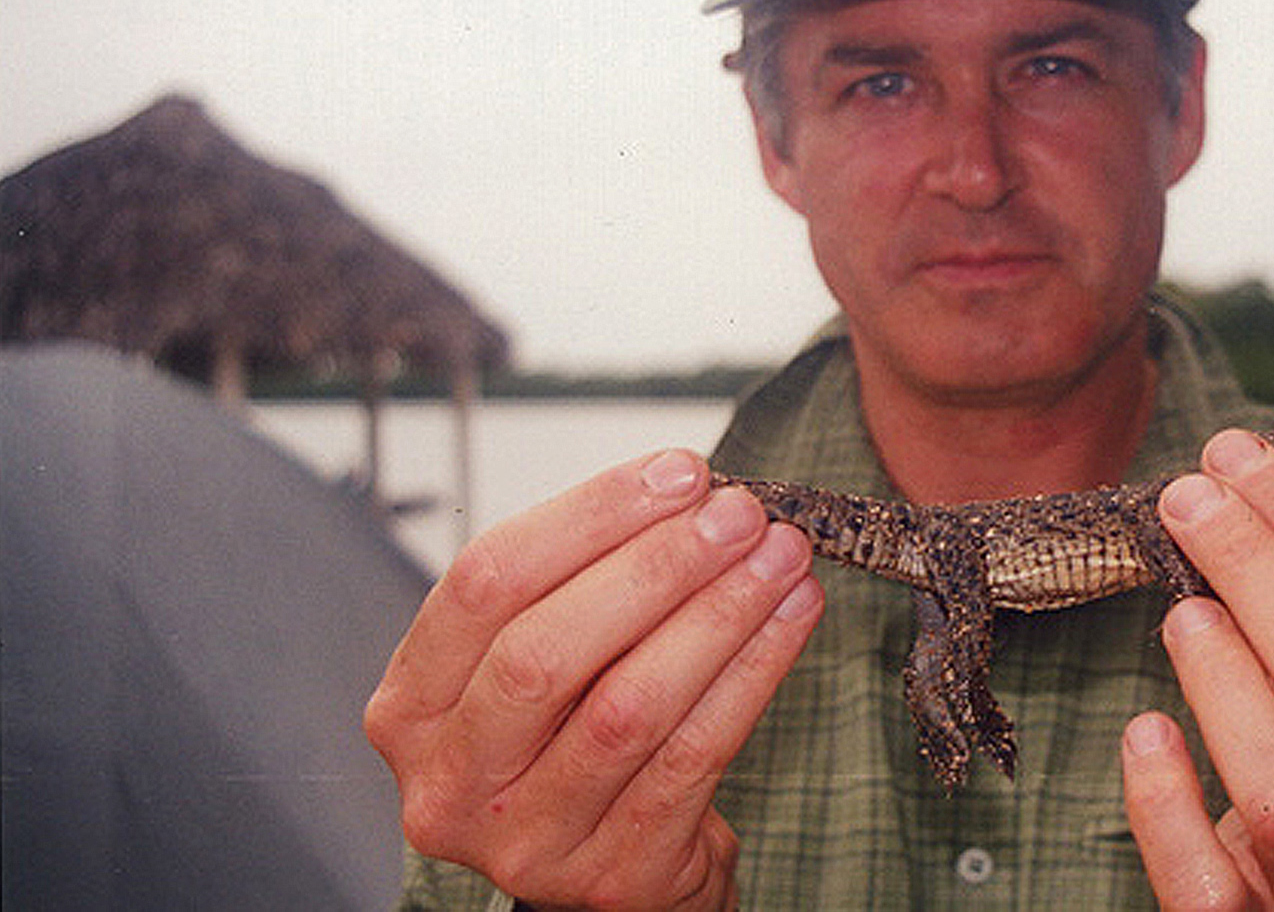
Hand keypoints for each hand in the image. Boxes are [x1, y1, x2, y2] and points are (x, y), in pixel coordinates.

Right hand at [363, 450, 822, 910]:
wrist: (617, 863)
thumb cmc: (576, 733)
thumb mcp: (542, 660)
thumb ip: (582, 579)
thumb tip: (686, 489)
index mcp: (411, 708)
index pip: (485, 583)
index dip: (589, 516)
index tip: (678, 473)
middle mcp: (451, 783)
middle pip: (547, 649)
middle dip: (657, 566)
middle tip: (737, 514)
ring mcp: (528, 842)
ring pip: (629, 706)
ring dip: (718, 614)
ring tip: (779, 556)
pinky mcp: (614, 878)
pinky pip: (693, 757)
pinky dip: (752, 673)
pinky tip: (791, 617)